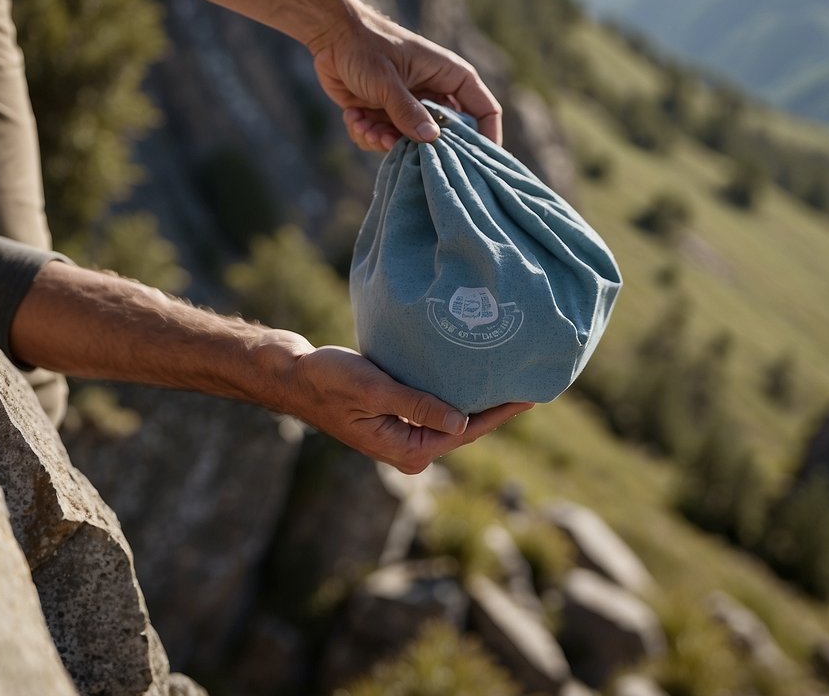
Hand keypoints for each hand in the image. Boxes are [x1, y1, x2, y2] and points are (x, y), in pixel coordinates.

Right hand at [285, 345, 531, 472]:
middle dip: (496, 409)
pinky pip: (438, 410)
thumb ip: (418, 406)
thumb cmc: (330, 380)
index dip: (500, 414)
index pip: (466, 433)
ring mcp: (404, 438)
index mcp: (406, 451)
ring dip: (478, 401)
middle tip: (532, 382)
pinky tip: (475, 378)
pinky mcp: (399, 422)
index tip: (531, 396)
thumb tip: (462, 423)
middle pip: (466, 430)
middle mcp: (409, 452)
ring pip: (453, 420)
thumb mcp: (375, 389)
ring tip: (512, 379)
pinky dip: (457, 395)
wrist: (297, 377)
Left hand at [310, 8, 502, 152]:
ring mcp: (411, 107)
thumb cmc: (364, 47)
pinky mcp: (387, 116)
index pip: (485, 110)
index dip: (487, 137)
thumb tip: (430, 140)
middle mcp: (435, 94)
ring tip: (366, 127)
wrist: (330, 35)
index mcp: (450, 76)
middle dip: (419, 146)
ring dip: (385, 141)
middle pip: (446, 135)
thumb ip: (407, 111)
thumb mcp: (387, 81)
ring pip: (411, 143)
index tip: (477, 163)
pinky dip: (368, 134)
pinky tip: (354, 116)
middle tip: (394, 141)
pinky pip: (385, 140)